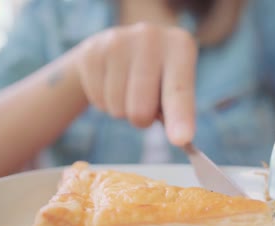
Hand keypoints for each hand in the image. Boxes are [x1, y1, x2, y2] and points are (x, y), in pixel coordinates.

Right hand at [73, 23, 196, 145]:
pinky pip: (97, 100)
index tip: (182, 140)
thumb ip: (178, 109)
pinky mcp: (92, 51)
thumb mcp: (174, 84)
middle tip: (144, 110)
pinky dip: (104, 102)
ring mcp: (118, 41)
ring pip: (117, 107)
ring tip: (127, 91)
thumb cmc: (157, 76)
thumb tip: (182, 140)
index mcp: (180, 46)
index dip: (180, 117)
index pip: (179, 90)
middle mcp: (151, 37)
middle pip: (141, 108)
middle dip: (141, 120)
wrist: (119, 47)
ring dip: (122, 110)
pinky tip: (111, 84)